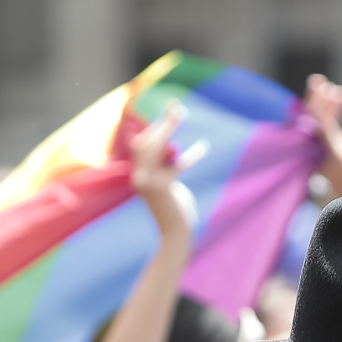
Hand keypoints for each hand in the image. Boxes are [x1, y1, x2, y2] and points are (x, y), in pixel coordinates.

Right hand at [130, 103, 206, 242]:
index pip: (142, 145)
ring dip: (168, 127)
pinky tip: (203, 148)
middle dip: (161, 122)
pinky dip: (191, 157)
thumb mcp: (168, 187)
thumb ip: (165, 169)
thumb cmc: (175, 212)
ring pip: (155, 147)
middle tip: (176, 106)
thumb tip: (171, 150)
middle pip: (146, 141)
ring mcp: (147, 181)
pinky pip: (176, 167)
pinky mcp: (160, 187)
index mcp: (138, 175)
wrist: (175, 235)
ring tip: (181, 113)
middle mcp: (139, 176)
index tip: (166, 113)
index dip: (154, 128)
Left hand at [303, 74, 341, 198]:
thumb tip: (310, 111)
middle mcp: (317, 155)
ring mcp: (330, 160)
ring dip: (335, 111)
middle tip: (323, 82)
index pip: (308, 121)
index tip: (318, 83)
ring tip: (340, 92)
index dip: (313, 100)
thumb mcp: (336, 155)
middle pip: (316, 123)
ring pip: (331, 131)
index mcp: (312, 152)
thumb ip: (325, 132)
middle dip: (321, 102)